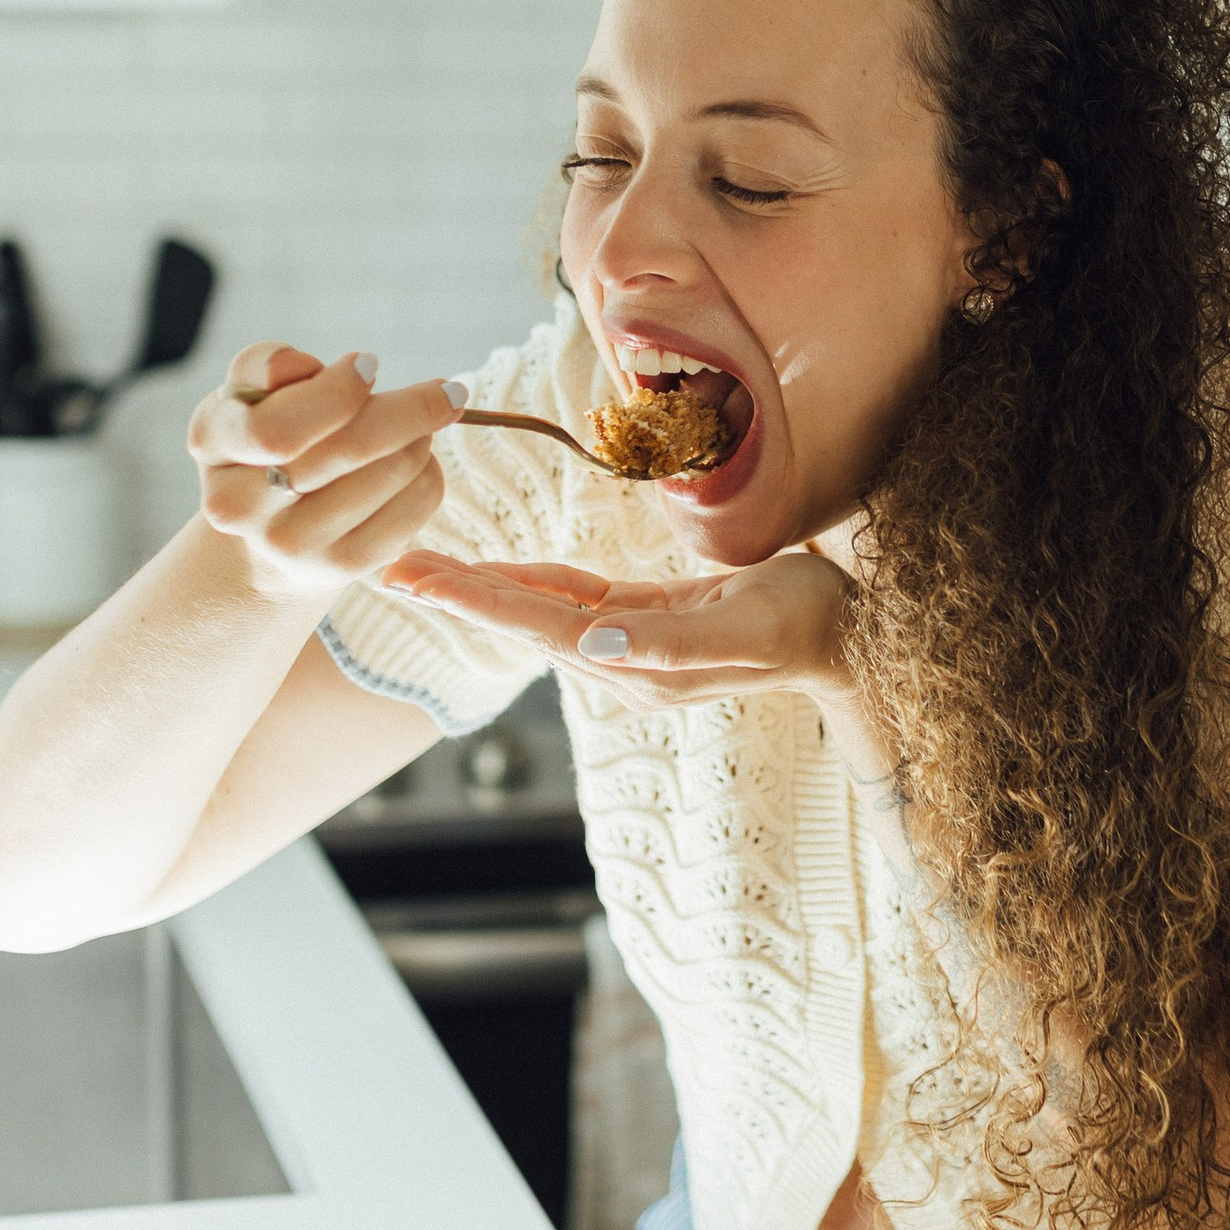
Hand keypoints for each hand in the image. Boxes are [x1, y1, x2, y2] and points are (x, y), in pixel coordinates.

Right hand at [188, 343, 461, 605]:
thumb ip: (265, 365)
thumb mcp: (249, 395)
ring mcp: (292, 543)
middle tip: (445, 391)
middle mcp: (240, 505)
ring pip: (393, 472)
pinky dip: (429, 474)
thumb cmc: (267, 444)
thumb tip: (302, 366)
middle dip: (410, 409)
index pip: (278, 426)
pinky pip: (415, 503)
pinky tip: (416, 463)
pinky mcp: (342, 566)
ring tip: (420, 428)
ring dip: (421, 438)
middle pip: (349, 448)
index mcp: (214, 442)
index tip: (370, 365)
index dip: (336, 392)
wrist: (264, 539)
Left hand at [384, 543, 858, 716]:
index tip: (411, 577)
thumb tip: (594, 642)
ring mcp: (630, 642)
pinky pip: (572, 599)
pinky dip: (528, 581)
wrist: (847, 634)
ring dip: (476, 586)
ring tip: (416, 566)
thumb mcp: (745, 629)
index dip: (471, 597)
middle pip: (519, 619)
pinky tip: (493, 571)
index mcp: (634, 664)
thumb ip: (668, 641)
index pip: (535, 625)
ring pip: (535, 609)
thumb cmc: (804, 625)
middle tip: (382, 565)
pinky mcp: (645, 619)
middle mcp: (621, 659)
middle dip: (451, 591)